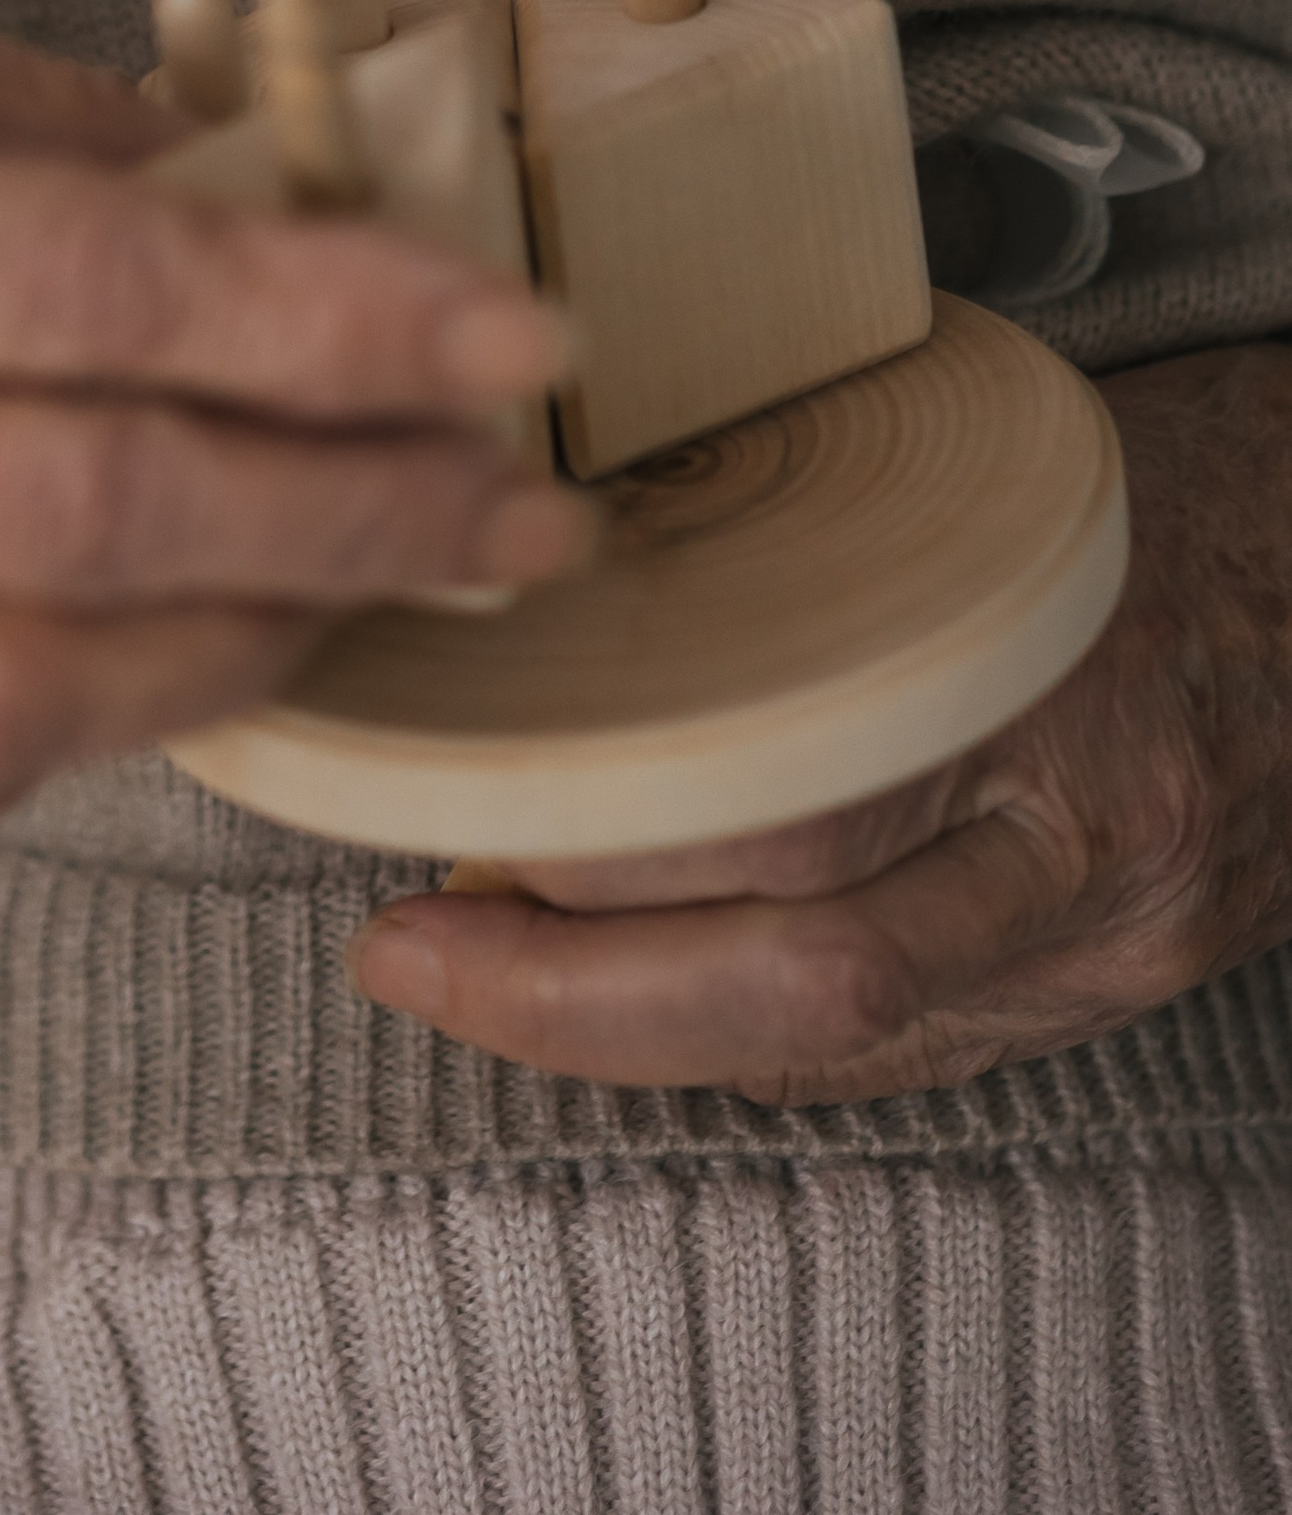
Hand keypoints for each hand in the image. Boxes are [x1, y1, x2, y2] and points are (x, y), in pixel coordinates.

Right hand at [0, 0, 584, 832]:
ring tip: (405, 574)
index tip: (507, 333)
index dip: (325, 323)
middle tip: (534, 500)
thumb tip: (221, 177)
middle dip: (354, 514)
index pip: (75, 291)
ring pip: (10, 698)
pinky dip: (99, 720)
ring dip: (254, 645)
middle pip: (82, 509)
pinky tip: (211, 642)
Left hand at [349, 343, 1291, 1102]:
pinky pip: (902, 1056)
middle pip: (800, 960)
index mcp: (1031, 659)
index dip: (584, 838)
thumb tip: (545, 590)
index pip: (780, 801)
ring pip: (837, 1041)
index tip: (426, 819)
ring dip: (625, 1032)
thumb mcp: (955, 467)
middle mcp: (1081, 826)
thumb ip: (781, 538)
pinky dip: (746, 1039)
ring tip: (472, 983)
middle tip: (409, 950)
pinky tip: (631, 1002)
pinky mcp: (1114, 981)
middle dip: (569, 983)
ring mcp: (1108, 926)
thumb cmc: (1115, 482)